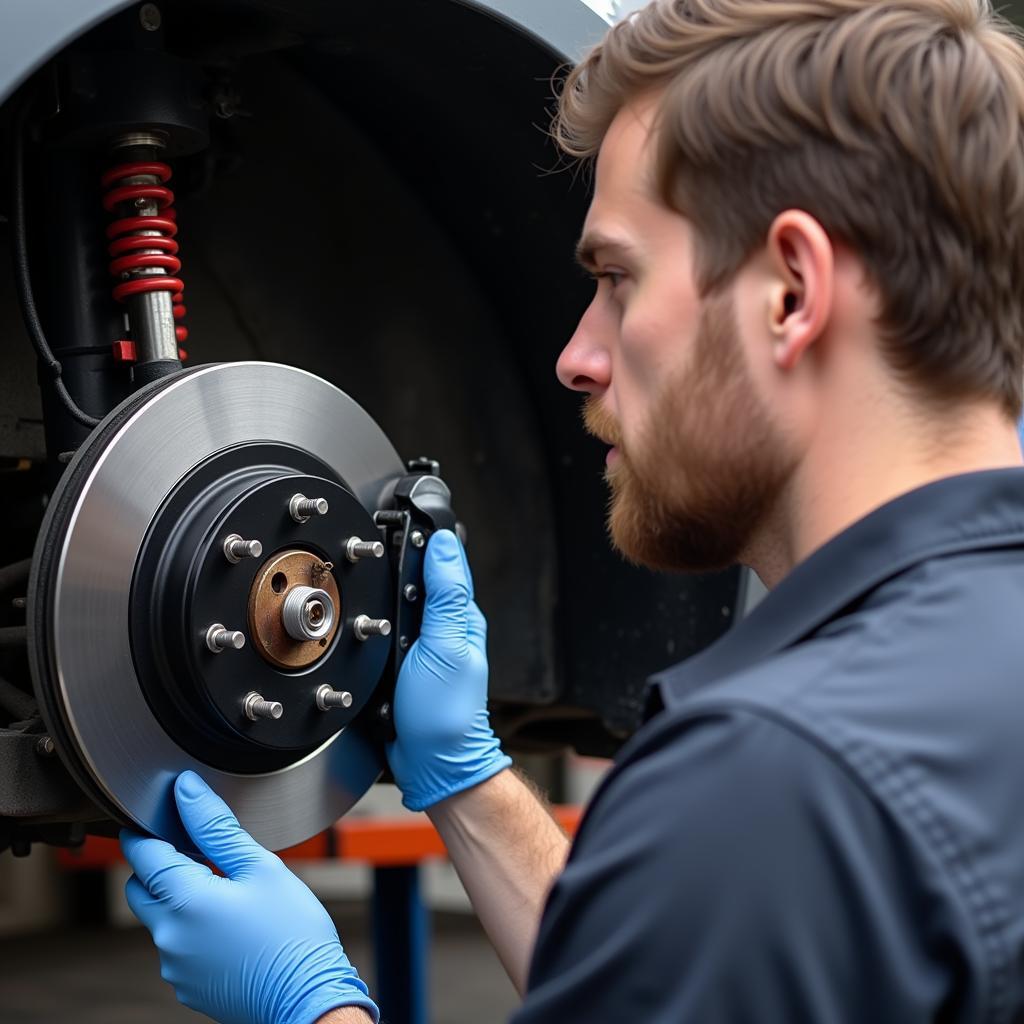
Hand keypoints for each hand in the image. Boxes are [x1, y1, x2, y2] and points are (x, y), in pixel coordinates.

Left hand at [120, 771, 377, 1023]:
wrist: (309, 998)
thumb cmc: (292, 933)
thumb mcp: (260, 866)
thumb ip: (216, 827)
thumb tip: (186, 791)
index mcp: (184, 902)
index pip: (142, 854)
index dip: (146, 829)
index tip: (161, 814)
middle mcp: (168, 937)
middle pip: (140, 887)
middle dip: (159, 863)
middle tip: (200, 851)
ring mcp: (175, 966)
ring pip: (159, 917)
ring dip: (177, 896)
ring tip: (225, 887)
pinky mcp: (187, 985)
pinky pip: (176, 945)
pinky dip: (191, 926)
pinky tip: (229, 921)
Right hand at [387, 529, 511, 810]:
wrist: (432, 764)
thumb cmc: (446, 714)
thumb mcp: (446, 645)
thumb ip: (446, 595)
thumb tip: (444, 544)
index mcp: (459, 616)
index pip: (444, 562)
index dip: (425, 537)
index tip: (406, 514)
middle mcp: (442, 627)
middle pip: (418, 579)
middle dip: (400, 561)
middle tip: (382, 535)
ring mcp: (421, 645)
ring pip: (398, 604)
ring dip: (385, 592)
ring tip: (371, 563)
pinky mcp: (400, 664)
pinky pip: (385, 633)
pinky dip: (375, 623)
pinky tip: (366, 614)